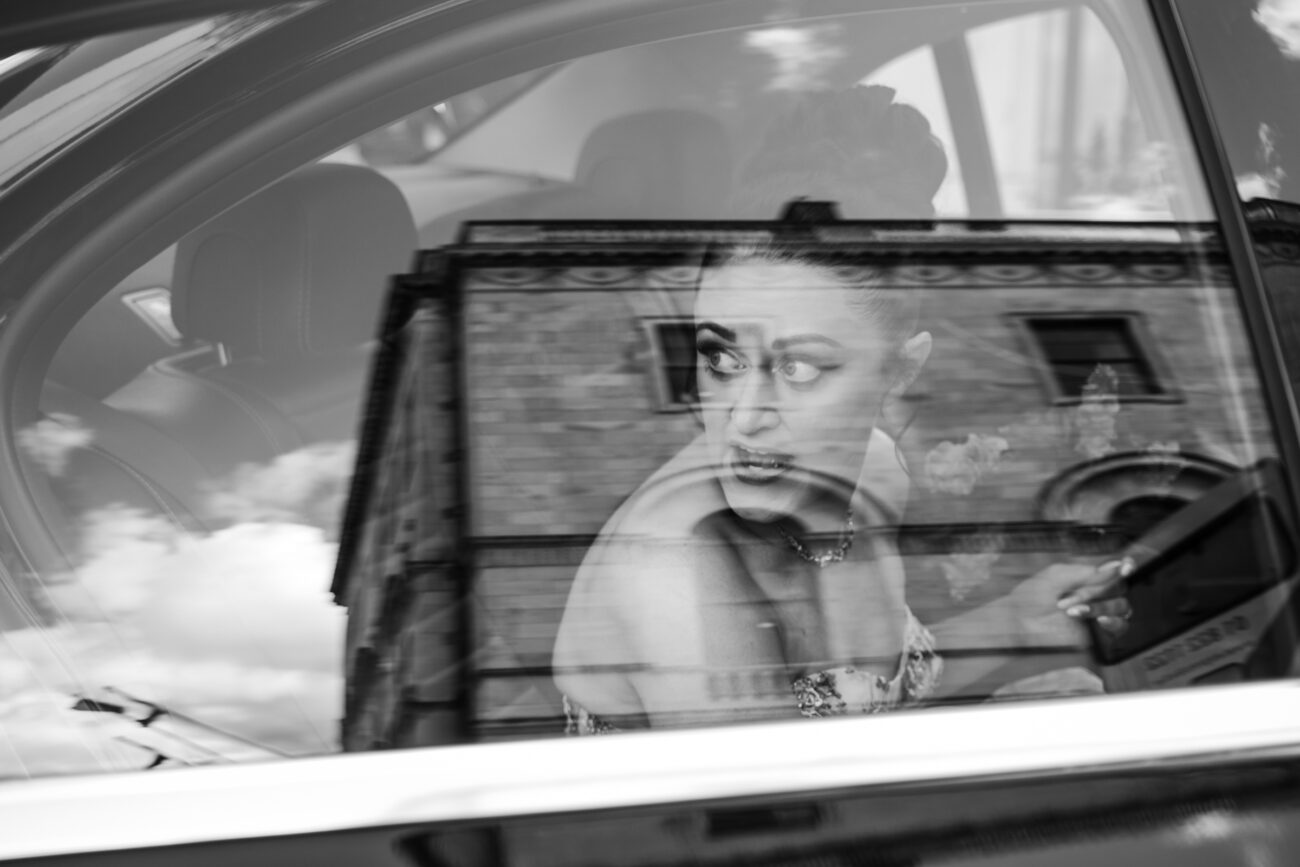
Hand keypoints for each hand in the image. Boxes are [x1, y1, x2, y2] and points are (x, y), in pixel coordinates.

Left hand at [1012, 557, 1134, 648]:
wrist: (1019, 622)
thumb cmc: (1032, 598)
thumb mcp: (1056, 577)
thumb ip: (1087, 572)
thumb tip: (1116, 566)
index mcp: (1087, 577)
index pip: (1117, 570)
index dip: (1127, 568)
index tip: (1126, 567)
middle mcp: (1097, 594)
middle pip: (1120, 589)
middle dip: (1098, 590)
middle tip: (1073, 595)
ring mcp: (1100, 614)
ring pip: (1121, 607)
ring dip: (1100, 606)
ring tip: (1074, 610)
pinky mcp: (1100, 634)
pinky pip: (1120, 627)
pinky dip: (1113, 622)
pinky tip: (1099, 620)